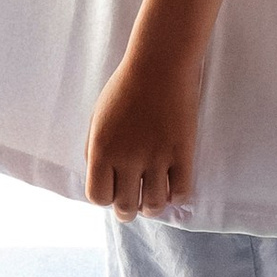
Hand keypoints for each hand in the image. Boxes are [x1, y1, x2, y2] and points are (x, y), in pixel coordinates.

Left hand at [86, 43, 198, 214]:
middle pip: (126, 207)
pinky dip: (177, 197)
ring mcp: (157, 157)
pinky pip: (182, 192)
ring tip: (153, 200)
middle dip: (127, 211)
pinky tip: (173, 188)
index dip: (105, 198)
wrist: (160, 65)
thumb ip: (94, 151)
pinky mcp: (183, 152)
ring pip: (155, 205)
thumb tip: (102, 181)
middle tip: (133, 205)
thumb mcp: (97, 119)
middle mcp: (128, 158)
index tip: (112, 191)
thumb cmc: (124, 89)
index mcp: (102, 150)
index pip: (98, 197)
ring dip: (152, 208)